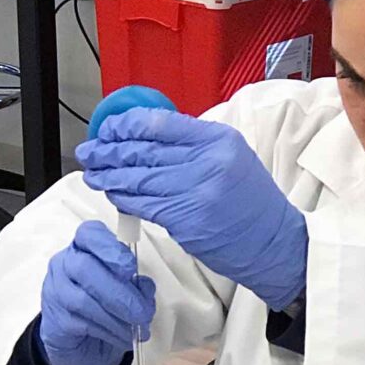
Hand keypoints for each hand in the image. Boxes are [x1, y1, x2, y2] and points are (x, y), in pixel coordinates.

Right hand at [39, 220, 155, 364]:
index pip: (89, 234)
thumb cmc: (108, 306)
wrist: (85, 341)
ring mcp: (55, 291)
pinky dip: (110, 332)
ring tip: (137, 328)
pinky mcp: (54, 320)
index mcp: (85, 248)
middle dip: (119, 292)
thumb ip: (136, 283)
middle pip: (85, 268)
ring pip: (83, 300)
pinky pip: (83, 324)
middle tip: (142, 311)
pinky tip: (124, 337)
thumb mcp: (127, 289)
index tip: (130, 267)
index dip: (109, 247)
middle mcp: (65, 264)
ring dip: (117, 317)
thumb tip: (144, 288)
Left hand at [77, 108, 306, 310]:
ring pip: (138, 177)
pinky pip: (143, 203)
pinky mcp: (185, 219)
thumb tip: (147, 139)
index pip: (159, 123)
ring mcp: (195, 191)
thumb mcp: (232, 158)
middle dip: (109, 150)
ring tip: (93, 172)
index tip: (110, 129)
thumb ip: (194, 146)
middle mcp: (206, 161)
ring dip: (109, 175)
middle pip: (144, 149)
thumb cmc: (252, 203)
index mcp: (218, 140)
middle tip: (91, 151)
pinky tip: (112, 192)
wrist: (273, 241)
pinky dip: (123, 197)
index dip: (126, 125)